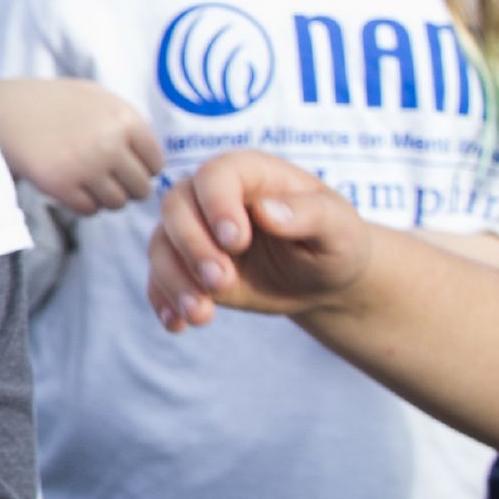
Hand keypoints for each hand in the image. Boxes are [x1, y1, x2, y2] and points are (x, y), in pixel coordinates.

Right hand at [0, 78, 163, 214]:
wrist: (6, 111)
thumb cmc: (56, 104)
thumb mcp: (98, 98)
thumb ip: (130, 125)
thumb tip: (157, 167)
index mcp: (125, 119)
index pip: (156, 164)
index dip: (142, 168)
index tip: (124, 165)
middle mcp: (110, 143)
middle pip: (141, 189)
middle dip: (126, 187)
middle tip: (107, 178)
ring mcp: (86, 166)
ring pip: (117, 203)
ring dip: (105, 197)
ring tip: (89, 182)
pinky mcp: (62, 185)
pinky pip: (90, 210)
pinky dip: (84, 203)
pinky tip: (72, 186)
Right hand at [145, 151, 373, 330]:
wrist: (322, 280)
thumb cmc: (334, 243)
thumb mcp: (339, 228)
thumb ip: (310, 214)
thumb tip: (266, 212)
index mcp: (250, 174)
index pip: (216, 175)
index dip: (217, 205)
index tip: (237, 242)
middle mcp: (213, 196)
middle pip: (177, 206)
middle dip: (193, 248)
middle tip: (221, 282)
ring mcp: (195, 230)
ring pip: (161, 243)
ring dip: (174, 280)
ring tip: (200, 315)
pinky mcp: (186, 264)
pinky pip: (158, 276)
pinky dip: (163, 299)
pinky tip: (178, 324)